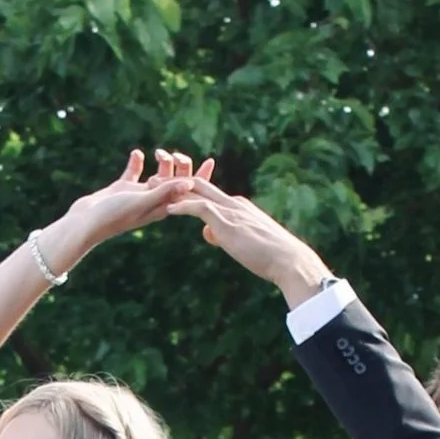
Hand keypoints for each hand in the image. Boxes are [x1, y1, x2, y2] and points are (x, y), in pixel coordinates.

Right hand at [43, 150, 201, 268]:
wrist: (84, 223)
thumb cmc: (113, 215)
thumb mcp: (141, 202)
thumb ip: (164, 192)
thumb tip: (191, 183)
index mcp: (160, 208)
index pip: (185, 192)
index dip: (200, 178)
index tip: (211, 161)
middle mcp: (151, 202)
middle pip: (173, 182)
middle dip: (178, 167)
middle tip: (176, 155)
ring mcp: (136, 196)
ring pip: (156, 176)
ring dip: (160, 163)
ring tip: (158, 153)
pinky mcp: (121, 190)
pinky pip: (133, 174)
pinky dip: (137, 163)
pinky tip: (137, 154)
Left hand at [162, 173, 333, 304]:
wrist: (288, 260)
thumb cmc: (270, 257)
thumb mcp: (243, 243)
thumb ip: (224, 234)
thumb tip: (208, 234)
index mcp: (238, 207)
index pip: (209, 194)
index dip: (188, 190)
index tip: (170, 187)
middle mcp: (234, 204)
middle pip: (200, 186)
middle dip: (175, 181)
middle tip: (154, 178)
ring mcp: (231, 211)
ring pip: (197, 193)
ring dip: (173, 189)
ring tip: (151, 187)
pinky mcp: (227, 223)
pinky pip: (200, 208)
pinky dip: (183, 206)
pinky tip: (169, 209)